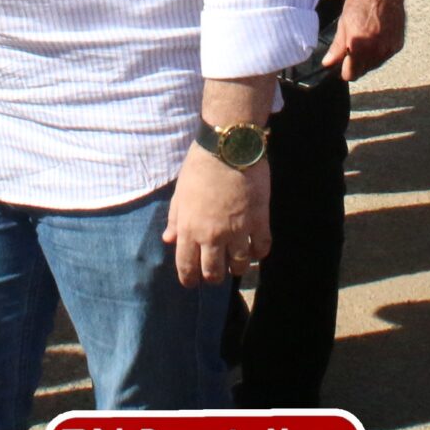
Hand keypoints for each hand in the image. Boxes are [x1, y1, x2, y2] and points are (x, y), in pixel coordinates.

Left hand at [163, 145, 269, 286]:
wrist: (228, 147)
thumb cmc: (199, 166)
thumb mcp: (180, 192)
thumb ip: (174, 219)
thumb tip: (168, 239)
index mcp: (189, 228)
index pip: (186, 267)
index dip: (189, 279)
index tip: (192, 282)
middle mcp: (212, 235)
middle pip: (213, 272)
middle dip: (213, 277)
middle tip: (216, 273)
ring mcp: (237, 230)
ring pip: (239, 266)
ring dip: (237, 268)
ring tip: (237, 264)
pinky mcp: (258, 221)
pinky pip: (261, 248)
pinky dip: (259, 253)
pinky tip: (256, 250)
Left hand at [322, 0, 407, 81]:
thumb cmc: (361, 1)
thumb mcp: (344, 22)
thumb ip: (337, 46)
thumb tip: (328, 63)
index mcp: (359, 46)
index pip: (351, 75)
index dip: (344, 70)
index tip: (342, 61)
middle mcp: (376, 51)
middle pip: (363, 71)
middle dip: (356, 63)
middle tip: (353, 46)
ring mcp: (389, 48)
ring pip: (374, 65)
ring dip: (368, 58)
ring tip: (366, 38)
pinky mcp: (398, 44)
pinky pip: (385, 56)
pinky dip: (380, 51)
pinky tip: (376, 36)